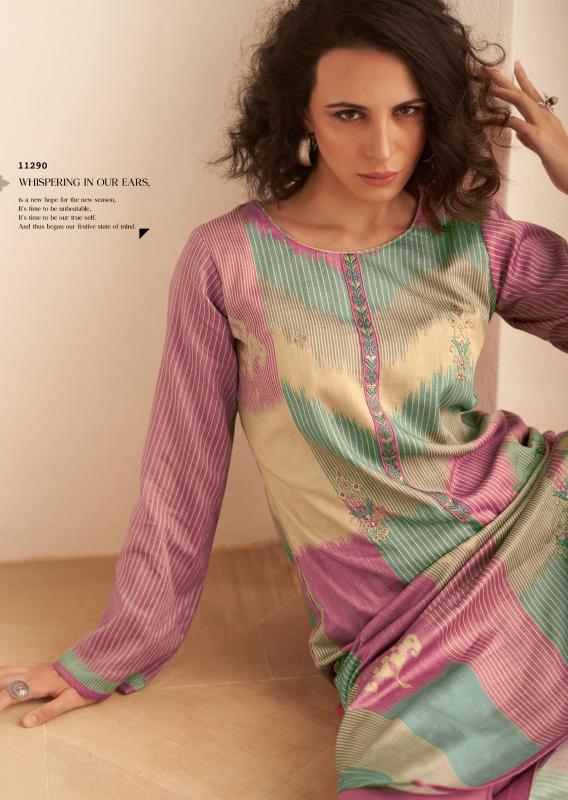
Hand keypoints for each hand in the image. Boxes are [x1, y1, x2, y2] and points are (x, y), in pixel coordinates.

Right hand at [0, 661, 100, 725]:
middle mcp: (34, 673)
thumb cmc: (84, 684)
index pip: (12, 693)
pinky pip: (15, 666)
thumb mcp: (70, 701)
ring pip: (7, 670)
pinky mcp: (37, 666)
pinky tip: (0, 674)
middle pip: (4, 679)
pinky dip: (2, 670)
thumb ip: (48, 712)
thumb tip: (25, 723)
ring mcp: (34, 668)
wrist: (95, 664)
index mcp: (39, 683)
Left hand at [483, 61, 567, 193]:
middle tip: (489, 68)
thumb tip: (518, 131)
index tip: (514, 65)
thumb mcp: (542, 146)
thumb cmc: (561, 162)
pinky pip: (520, 125)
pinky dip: (506, 120)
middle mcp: (545, 117)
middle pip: (524, 92)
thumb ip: (530, 136)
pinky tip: (495, 118)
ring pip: (522, 102)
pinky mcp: (539, 138)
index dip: (523, 79)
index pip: (533, 94)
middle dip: (506, 80)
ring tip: (489, 87)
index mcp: (546, 118)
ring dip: (504, 92)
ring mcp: (543, 125)